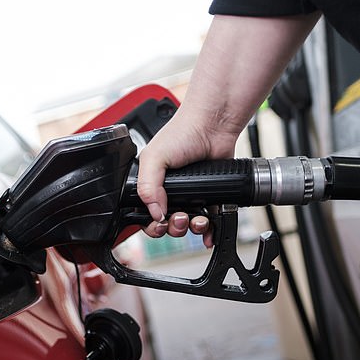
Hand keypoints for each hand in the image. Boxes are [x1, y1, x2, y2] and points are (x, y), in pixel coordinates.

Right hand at [138, 105, 239, 245]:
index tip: (160, 222)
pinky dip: (209, 232)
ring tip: (198, 219)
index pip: (146, 215)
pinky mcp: (210, 197)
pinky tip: (209, 232)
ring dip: (192, 228)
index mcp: (152, 184)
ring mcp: (191, 195)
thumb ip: (147, 187)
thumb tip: (155, 213)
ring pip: (188, 226)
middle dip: (173, 227)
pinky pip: (208, 222)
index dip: (152, 224)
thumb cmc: (182, 133)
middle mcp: (169, 192)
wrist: (214, 126)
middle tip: (180, 218)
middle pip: (167, 224)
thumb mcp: (153, 158)